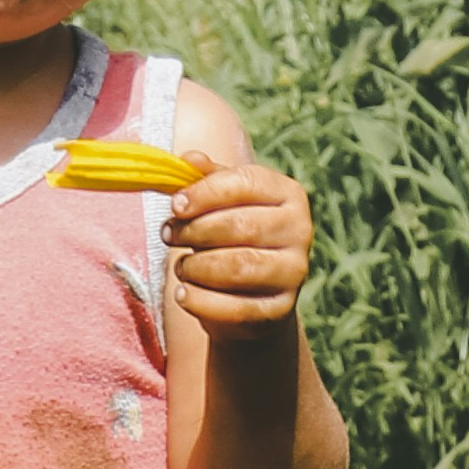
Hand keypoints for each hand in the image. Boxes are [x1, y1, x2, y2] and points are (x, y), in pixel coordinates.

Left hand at [164, 157, 311, 333]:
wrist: (252, 296)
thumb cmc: (232, 237)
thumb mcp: (223, 202)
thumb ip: (207, 179)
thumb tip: (188, 159)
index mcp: (288, 193)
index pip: (246, 183)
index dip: (205, 192)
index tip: (175, 205)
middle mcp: (300, 230)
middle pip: (240, 225)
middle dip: (195, 231)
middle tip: (168, 235)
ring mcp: (294, 272)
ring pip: (237, 266)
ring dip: (196, 266)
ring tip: (180, 266)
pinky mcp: (281, 310)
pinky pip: (235, 307)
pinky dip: (200, 301)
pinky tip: (183, 294)